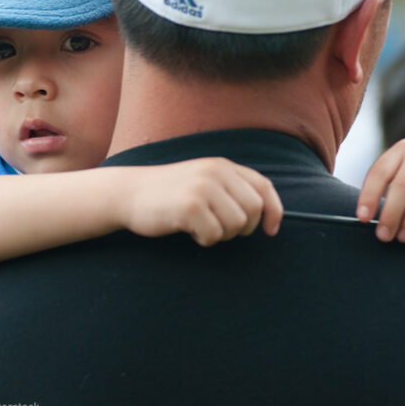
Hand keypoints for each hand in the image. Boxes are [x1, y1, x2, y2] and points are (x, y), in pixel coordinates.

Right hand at [121, 158, 282, 246]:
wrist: (129, 193)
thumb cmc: (170, 193)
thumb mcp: (204, 180)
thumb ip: (232, 189)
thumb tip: (267, 215)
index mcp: (223, 166)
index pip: (264, 187)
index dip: (274, 211)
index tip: (271, 231)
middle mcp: (216, 172)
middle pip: (254, 210)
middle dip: (243, 228)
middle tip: (221, 229)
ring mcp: (203, 188)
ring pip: (236, 225)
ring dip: (221, 234)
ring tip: (201, 226)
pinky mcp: (190, 206)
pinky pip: (214, 235)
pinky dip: (204, 240)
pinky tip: (188, 229)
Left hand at [356, 133, 404, 242]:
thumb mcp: (404, 164)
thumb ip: (389, 184)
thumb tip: (370, 219)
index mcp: (402, 149)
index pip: (381, 172)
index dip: (369, 196)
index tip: (363, 218)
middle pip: (403, 185)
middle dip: (391, 214)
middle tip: (384, 236)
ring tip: (404, 238)